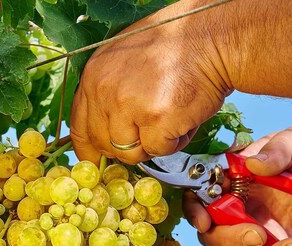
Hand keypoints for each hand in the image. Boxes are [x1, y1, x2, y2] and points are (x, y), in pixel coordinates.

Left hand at [70, 0, 232, 163]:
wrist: (212, 40)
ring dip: (153, 144)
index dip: (91, 148)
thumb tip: (105, 132)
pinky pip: (158, 150)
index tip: (100, 160)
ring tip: (169, 119)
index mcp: (94, 75)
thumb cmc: (176, 50)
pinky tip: (183, 119)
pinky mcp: (155, 119)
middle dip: (128, 146)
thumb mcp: (126, 62)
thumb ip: (109, 94)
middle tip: (150, 131)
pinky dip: (174, 142)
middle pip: (105, 144)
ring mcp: (128, 104)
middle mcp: (105, 89)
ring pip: (130, 153)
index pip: (80, 127)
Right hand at [184, 124, 291, 245]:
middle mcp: (241, 210)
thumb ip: (283, 146)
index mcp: (239, 178)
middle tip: (259, 235)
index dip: (196, 208)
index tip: (206, 219)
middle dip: (230, 240)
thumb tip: (254, 163)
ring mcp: (258, 237)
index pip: (202, 192)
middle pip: (213, 235)